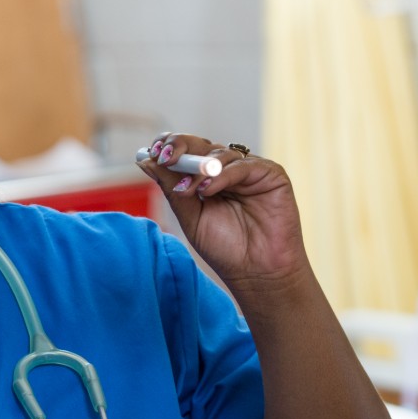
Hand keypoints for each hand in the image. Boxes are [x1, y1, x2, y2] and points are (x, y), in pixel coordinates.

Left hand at [136, 133, 309, 286]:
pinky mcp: (271, 175)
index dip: (170, 146)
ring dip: (200, 168)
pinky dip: (223, 175)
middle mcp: (228, 170)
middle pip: (202, 145)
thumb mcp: (191, 217)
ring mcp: (250, 171)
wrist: (258, 273)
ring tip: (188, 189)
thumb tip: (145, 161)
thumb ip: (173, 189)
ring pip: (221, 153)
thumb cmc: (226, 249)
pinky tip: (208, 190)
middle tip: (165, 156)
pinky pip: (243, 166)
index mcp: (208, 178)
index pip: (187, 152)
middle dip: (181, 146)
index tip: (152, 152)